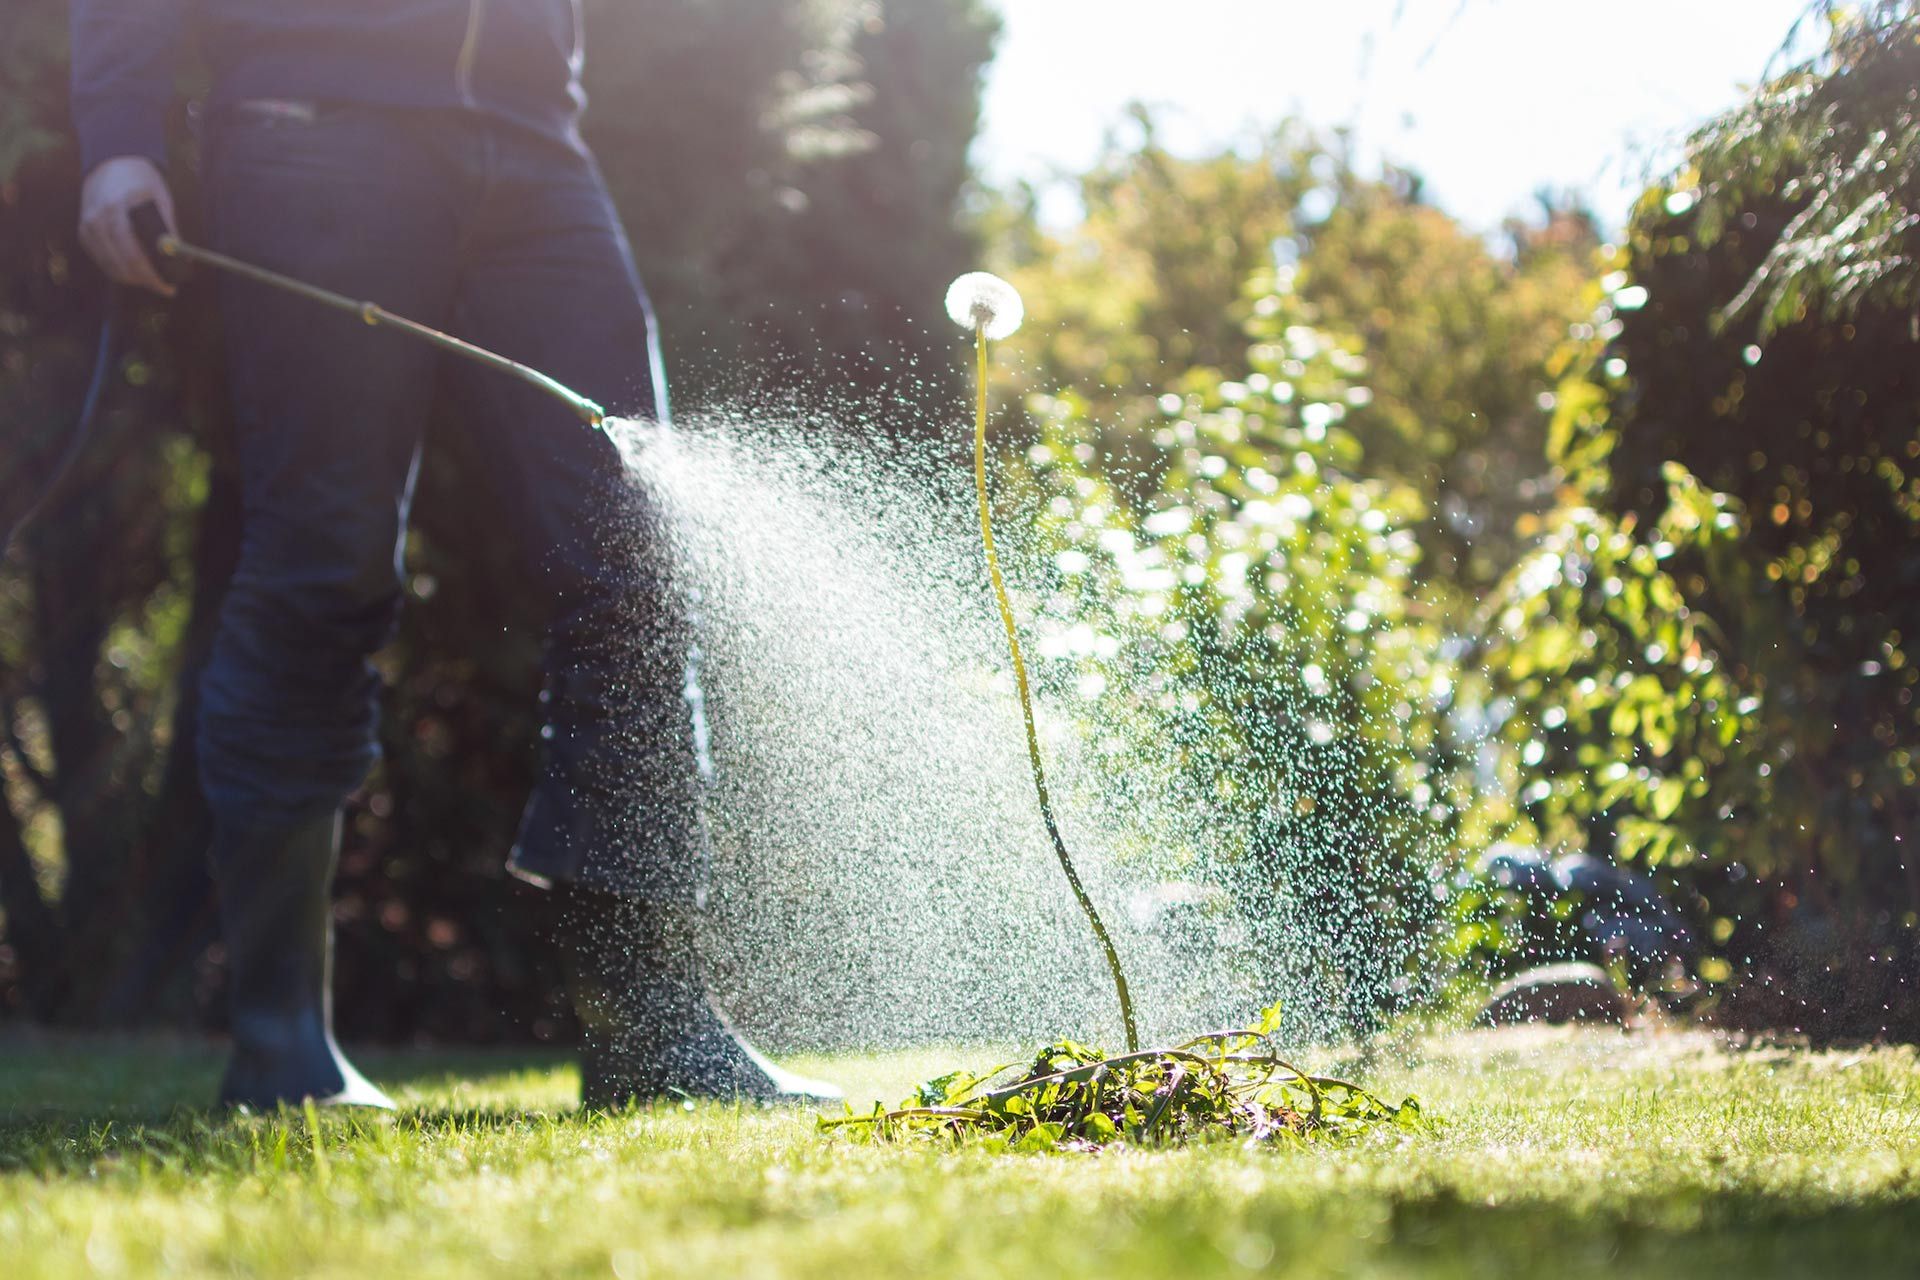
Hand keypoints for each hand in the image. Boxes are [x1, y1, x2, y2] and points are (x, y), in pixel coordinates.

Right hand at [78, 156, 176, 295]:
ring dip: (133, 278)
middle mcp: (98, 218)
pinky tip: (136, 270)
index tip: (169, 288)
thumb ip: (169, 230)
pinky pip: (102, 260)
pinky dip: (120, 269)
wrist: (113, 164)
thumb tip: (182, 261)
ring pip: (111, 267)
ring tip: (154, 280)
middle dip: (145, 281)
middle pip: (121, 265)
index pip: (133, 254)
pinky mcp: (84, 232)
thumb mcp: (162, 201)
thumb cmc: (144, 184)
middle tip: (164, 287)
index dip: (152, 277)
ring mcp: (88, 226)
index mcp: (119, 208)